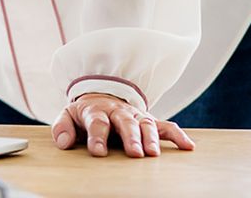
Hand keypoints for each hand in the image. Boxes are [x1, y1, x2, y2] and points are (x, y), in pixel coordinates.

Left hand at [51, 93, 195, 157]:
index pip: (97, 123)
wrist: (102, 96)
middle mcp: (119, 112)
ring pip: (146, 124)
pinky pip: (166, 126)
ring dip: (151, 138)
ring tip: (153, 155)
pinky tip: (188, 146)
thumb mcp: (68, 115)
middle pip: (125, 123)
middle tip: (134, 153)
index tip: (98, 152)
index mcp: (97, 110)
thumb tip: (63, 143)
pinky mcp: (149, 121)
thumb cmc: (85, 113)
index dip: (97, 137)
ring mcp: (135, 116)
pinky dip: (177, 135)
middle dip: (130, 138)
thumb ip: (62, 127)